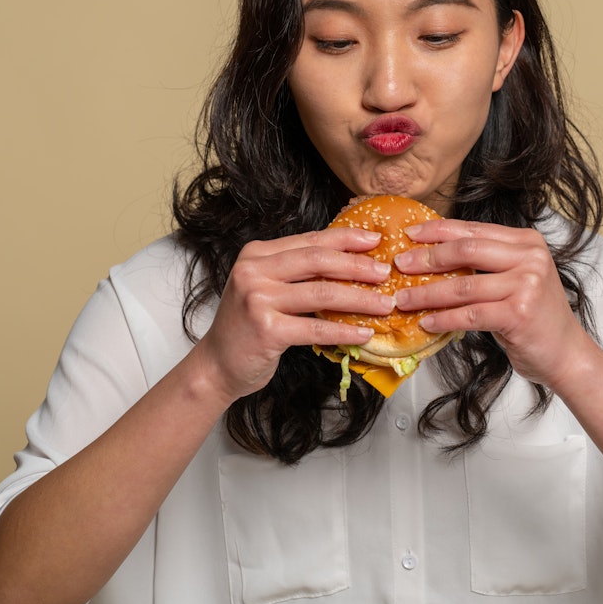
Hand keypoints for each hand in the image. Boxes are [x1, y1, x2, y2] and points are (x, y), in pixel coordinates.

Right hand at [193, 228, 395, 403]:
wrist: (216, 364)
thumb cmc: (247, 326)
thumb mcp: (266, 287)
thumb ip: (296, 272)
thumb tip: (349, 261)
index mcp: (256, 254)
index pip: (309, 240)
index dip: (345, 239)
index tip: (374, 241)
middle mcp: (254, 271)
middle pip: (318, 260)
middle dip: (357, 265)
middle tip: (385, 272)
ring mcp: (258, 299)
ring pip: (322, 292)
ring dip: (359, 299)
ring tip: (384, 304)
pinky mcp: (266, 329)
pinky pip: (316, 327)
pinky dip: (344, 331)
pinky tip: (364, 333)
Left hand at [394, 220, 593, 390]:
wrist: (567, 353)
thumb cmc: (537, 317)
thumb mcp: (517, 278)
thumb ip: (488, 262)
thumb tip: (434, 255)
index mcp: (527, 242)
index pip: (473, 230)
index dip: (437, 231)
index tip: (410, 235)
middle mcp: (530, 258)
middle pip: (465, 250)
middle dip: (427, 258)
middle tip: (400, 266)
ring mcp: (526, 285)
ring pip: (462, 285)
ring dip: (427, 293)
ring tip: (403, 299)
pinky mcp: (518, 314)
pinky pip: (469, 315)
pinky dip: (443, 319)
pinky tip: (426, 322)